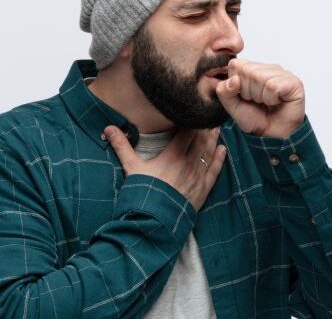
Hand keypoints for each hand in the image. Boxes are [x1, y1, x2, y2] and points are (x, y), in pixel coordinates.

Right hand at [104, 126, 225, 210]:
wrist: (154, 219)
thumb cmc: (143, 192)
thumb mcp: (131, 167)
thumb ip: (122, 146)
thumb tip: (108, 128)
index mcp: (172, 155)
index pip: (187, 131)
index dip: (191, 121)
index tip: (193, 111)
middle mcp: (188, 162)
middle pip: (201, 139)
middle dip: (204, 127)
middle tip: (209, 116)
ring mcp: (198, 176)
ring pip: (209, 152)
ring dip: (213, 139)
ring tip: (216, 127)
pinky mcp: (203, 188)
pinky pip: (214, 170)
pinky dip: (219, 159)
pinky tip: (223, 150)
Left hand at [215, 59, 304, 138]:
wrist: (272, 136)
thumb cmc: (256, 118)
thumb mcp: (232, 106)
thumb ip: (224, 91)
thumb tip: (233, 80)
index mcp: (253, 69)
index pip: (235, 65)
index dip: (236, 84)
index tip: (245, 96)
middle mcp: (268, 68)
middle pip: (247, 70)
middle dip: (248, 92)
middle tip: (258, 102)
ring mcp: (282, 73)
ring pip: (260, 77)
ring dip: (260, 96)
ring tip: (267, 103)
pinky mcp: (294, 82)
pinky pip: (273, 86)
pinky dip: (271, 99)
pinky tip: (277, 103)